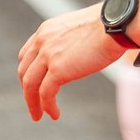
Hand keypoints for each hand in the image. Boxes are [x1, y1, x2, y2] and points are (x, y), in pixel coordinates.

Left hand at [17, 3, 124, 120]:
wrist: (115, 24)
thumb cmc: (108, 26)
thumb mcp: (80, 29)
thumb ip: (70, 41)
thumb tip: (79, 52)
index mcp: (46, 30)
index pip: (27, 54)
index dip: (27, 72)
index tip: (33, 84)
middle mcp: (42, 41)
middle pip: (24, 71)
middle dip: (27, 90)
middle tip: (33, 104)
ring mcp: (48, 55)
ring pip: (30, 85)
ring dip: (33, 103)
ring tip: (39, 115)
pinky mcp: (58, 69)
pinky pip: (46, 93)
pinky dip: (47, 106)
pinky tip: (54, 114)